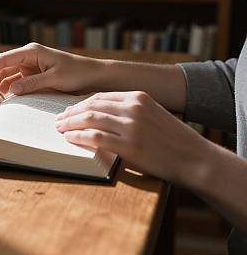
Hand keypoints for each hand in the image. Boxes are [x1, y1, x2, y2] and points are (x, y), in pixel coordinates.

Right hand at [0, 42, 101, 96]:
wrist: (93, 75)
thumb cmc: (77, 72)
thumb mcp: (55, 79)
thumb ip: (32, 83)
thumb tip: (11, 90)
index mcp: (31, 51)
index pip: (3, 60)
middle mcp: (28, 56)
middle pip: (3, 68)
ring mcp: (31, 66)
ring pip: (9, 76)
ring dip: (1, 87)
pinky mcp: (34, 74)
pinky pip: (18, 82)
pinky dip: (11, 90)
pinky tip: (6, 100)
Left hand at [55, 90, 204, 183]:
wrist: (195, 158)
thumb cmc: (172, 138)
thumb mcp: (152, 113)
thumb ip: (129, 110)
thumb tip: (100, 114)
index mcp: (138, 97)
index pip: (99, 96)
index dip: (80, 103)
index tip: (69, 109)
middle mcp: (133, 108)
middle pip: (91, 106)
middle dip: (71, 113)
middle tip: (59, 119)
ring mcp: (131, 126)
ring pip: (90, 119)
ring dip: (70, 124)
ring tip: (60, 128)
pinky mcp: (129, 146)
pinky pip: (95, 137)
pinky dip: (79, 137)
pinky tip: (71, 138)